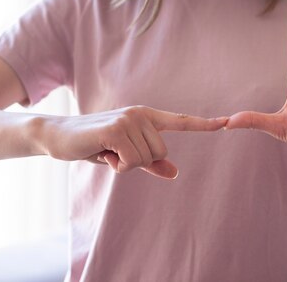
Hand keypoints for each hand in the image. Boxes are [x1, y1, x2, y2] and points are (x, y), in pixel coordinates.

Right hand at [39, 106, 226, 178]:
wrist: (59, 136)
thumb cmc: (94, 144)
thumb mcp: (124, 155)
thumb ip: (150, 163)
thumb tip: (175, 173)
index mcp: (147, 118)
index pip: (181, 122)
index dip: (204, 125)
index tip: (227, 123)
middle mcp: (142, 114)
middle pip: (161, 154)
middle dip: (137, 162)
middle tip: (114, 152)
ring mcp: (130, 119)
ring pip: (146, 159)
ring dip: (124, 163)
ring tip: (106, 150)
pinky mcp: (117, 129)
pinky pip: (131, 160)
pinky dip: (116, 164)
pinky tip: (101, 152)